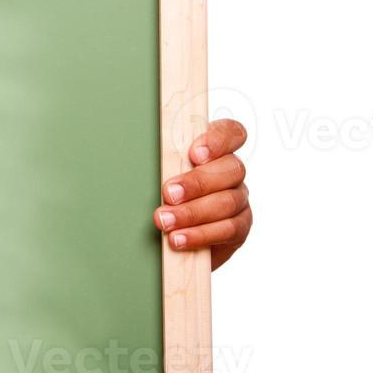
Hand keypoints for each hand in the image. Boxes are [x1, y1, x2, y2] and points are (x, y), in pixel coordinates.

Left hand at [153, 119, 251, 269]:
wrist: (177, 237)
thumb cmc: (167, 193)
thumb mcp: (163, 171)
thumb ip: (165, 161)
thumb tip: (133, 151)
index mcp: (216, 150)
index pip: (232, 133)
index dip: (218, 140)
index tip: (194, 154)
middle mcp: (232, 172)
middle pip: (231, 169)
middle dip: (197, 182)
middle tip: (168, 193)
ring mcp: (239, 199)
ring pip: (228, 202)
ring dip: (193, 213)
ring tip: (165, 221)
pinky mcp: (239, 227)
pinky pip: (228, 229)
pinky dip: (200, 234)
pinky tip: (179, 239)